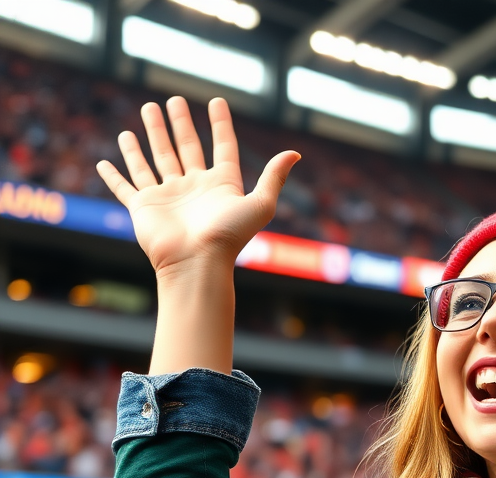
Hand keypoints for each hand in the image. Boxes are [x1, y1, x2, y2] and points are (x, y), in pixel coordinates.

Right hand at [96, 96, 299, 278]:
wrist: (197, 264)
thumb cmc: (228, 237)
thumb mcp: (259, 204)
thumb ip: (273, 178)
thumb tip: (295, 153)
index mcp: (221, 186)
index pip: (223, 148)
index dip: (221, 125)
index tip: (217, 101)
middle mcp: (194, 188)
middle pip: (185, 148)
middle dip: (178, 124)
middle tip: (172, 101)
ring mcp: (167, 197)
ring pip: (155, 159)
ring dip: (149, 138)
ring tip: (146, 111)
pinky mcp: (143, 208)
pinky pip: (125, 188)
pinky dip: (114, 175)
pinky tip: (105, 161)